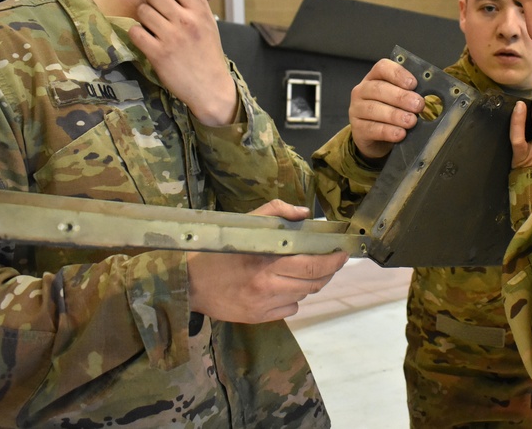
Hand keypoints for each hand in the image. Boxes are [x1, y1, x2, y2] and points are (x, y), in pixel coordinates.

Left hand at [129, 0, 236, 125]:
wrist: (210, 88)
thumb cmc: (210, 56)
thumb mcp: (211, 26)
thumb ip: (200, 6)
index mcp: (199, 12)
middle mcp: (185, 21)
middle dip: (152, 1)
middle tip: (156, 13)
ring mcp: (170, 37)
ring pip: (142, 10)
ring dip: (143, 18)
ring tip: (150, 27)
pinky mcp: (157, 54)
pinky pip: (135, 32)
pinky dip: (137, 34)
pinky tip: (145, 40)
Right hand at [186, 199, 349, 322]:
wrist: (189, 283)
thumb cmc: (219, 250)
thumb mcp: (245, 223)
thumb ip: (276, 212)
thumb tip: (304, 214)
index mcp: (266, 261)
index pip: (311, 264)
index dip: (332, 260)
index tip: (342, 253)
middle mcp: (267, 286)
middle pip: (313, 283)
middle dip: (329, 272)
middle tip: (333, 261)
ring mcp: (263, 305)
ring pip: (303, 296)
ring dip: (310, 283)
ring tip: (306, 271)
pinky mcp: (258, 318)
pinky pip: (289, 309)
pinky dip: (293, 298)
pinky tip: (284, 286)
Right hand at [348, 58, 424, 160]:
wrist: (376, 139)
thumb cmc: (392, 113)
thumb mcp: (400, 100)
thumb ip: (413, 93)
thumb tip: (433, 90)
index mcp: (374, 78)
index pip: (382, 68)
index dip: (398, 73)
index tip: (413, 84)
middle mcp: (362, 91)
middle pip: (379, 89)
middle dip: (401, 97)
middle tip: (418, 105)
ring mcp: (356, 110)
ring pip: (374, 109)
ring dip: (395, 115)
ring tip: (411, 121)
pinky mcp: (357, 129)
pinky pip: (371, 129)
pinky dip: (388, 131)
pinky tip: (400, 134)